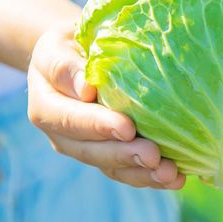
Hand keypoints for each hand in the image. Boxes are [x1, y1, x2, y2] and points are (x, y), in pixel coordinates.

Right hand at [27, 25, 185, 189]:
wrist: (75, 58)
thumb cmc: (69, 44)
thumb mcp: (58, 45)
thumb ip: (67, 65)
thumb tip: (86, 88)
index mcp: (46, 106)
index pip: (70, 119)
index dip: (97, 126)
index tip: (127, 127)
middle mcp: (61, 135)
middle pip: (91, 151)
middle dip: (124, 155)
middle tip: (154, 156)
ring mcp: (84, 149)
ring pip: (111, 167)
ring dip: (142, 174)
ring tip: (170, 174)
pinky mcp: (106, 156)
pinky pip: (127, 171)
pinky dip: (150, 177)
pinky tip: (176, 178)